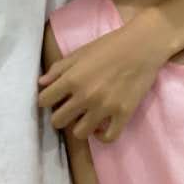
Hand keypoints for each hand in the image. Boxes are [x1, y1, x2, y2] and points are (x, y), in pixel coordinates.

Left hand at [39, 18, 164, 142]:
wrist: (142, 46)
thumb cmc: (109, 46)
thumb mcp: (80, 52)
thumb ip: (59, 68)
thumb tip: (41, 83)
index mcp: (72, 79)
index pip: (44, 100)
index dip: (47, 100)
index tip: (54, 99)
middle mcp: (85, 96)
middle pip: (58, 121)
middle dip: (60, 116)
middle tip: (70, 109)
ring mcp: (105, 107)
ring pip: (79, 133)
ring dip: (80, 126)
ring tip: (86, 118)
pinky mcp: (123, 114)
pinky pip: (108, 138)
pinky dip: (102, 136)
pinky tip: (101, 127)